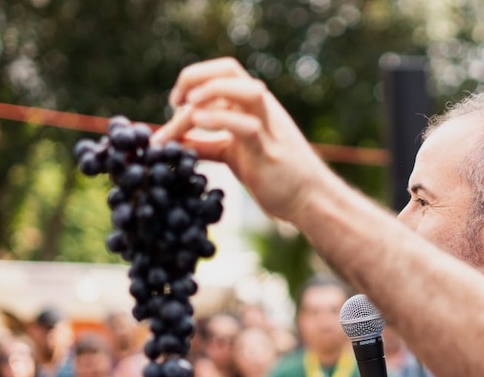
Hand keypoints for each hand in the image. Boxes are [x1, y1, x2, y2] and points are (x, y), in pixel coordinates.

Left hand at [152, 57, 333, 223]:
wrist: (310, 199)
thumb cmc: (274, 175)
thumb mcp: (233, 155)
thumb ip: (206, 145)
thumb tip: (173, 143)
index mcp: (253, 106)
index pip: (222, 72)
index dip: (194, 78)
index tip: (174, 103)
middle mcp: (262, 109)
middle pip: (229, 70)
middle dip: (195, 77)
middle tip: (174, 103)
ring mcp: (268, 128)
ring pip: (244, 90)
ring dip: (210, 90)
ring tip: (187, 106)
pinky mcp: (268, 152)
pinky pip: (246, 127)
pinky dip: (219, 119)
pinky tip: (198, 123)